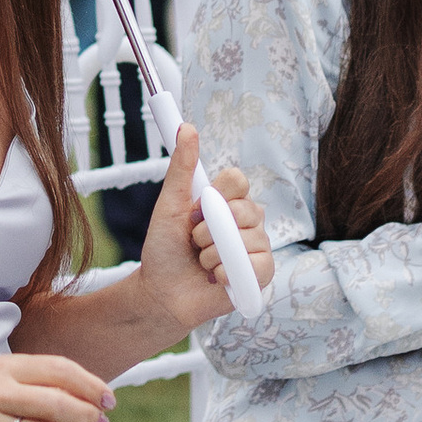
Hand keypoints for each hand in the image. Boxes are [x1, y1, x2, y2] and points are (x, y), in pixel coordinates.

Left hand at [141, 130, 271, 325]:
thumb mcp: (169, 205)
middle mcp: (247, 222)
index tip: (197, 208)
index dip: (218, 194)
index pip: (239, 180)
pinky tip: (215, 278)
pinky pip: (255, 265)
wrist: (160, 294)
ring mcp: (256, 248)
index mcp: (227, 202)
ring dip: (213, 253)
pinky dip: (226, 272)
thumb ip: (181, 168)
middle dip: (208, 228)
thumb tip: (186, 127)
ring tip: (202, 262)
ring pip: (248, 238)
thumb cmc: (164, 251)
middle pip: (246, 209)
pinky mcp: (260, 275)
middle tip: (194, 240)